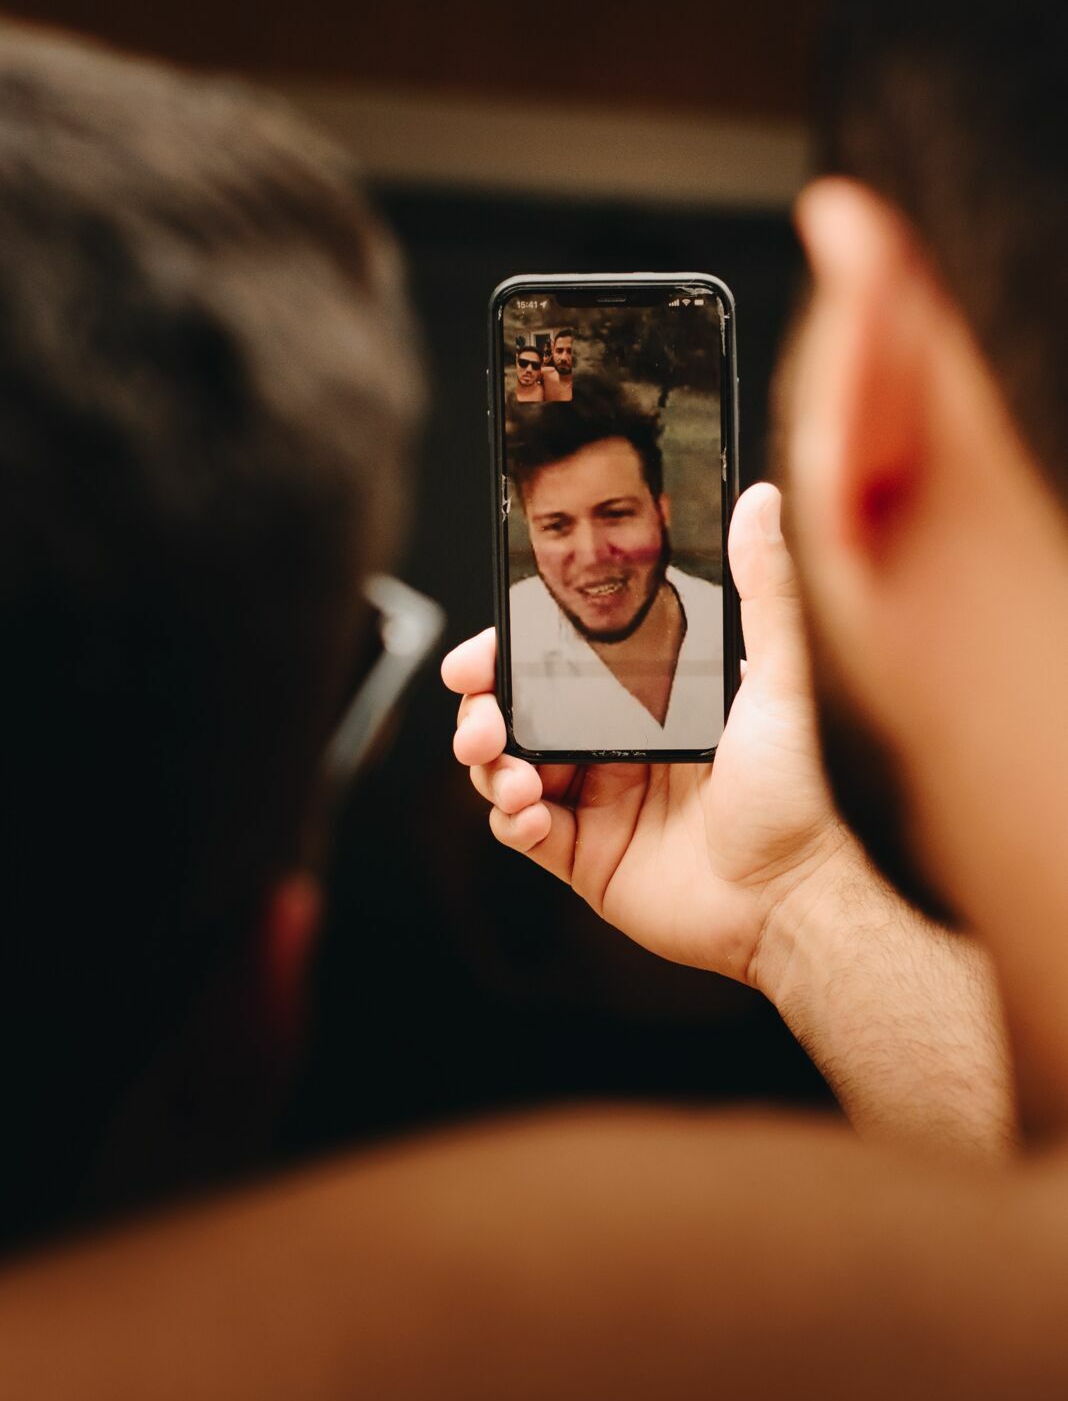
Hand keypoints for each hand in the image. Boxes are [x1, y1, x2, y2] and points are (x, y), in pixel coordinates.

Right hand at [441, 483, 847, 988]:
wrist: (784, 901)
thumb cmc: (789, 792)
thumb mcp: (776, 680)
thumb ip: (764, 591)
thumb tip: (760, 499)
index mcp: (642, 699)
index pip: (557, 662)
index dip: (510, 651)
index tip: (482, 649)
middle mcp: (610, 745)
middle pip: (516, 712)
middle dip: (481, 706)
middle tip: (478, 710)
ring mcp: (591, 803)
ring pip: (504, 768)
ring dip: (487, 762)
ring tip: (506, 771)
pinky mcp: (580, 857)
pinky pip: (519, 830)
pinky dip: (510, 819)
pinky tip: (532, 814)